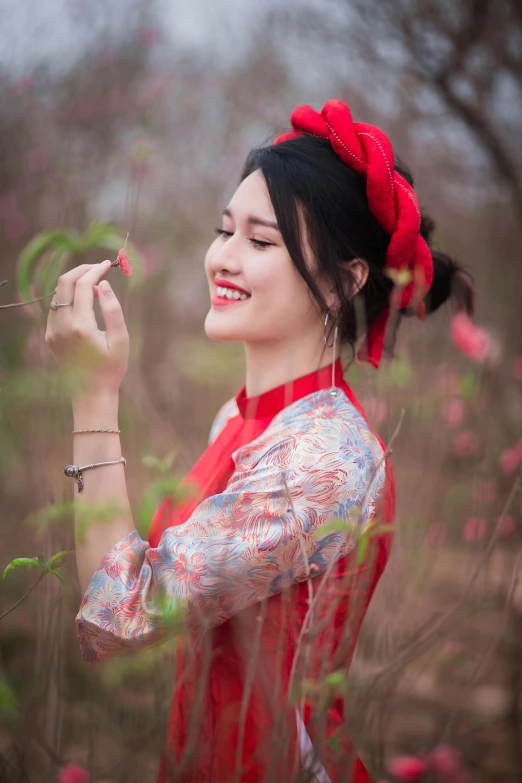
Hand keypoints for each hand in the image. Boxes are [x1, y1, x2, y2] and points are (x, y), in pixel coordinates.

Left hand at [45, 261, 129, 398]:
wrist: (91, 394)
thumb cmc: (112, 369)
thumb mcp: (121, 340)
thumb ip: (112, 309)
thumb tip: (103, 284)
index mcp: (81, 326)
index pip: (83, 285)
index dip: (95, 270)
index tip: (108, 264)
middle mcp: (62, 326)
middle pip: (64, 283)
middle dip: (81, 270)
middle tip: (98, 267)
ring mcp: (52, 331)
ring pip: (57, 294)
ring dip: (74, 283)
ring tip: (93, 283)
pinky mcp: (50, 336)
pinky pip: (56, 308)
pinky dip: (68, 298)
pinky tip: (83, 301)